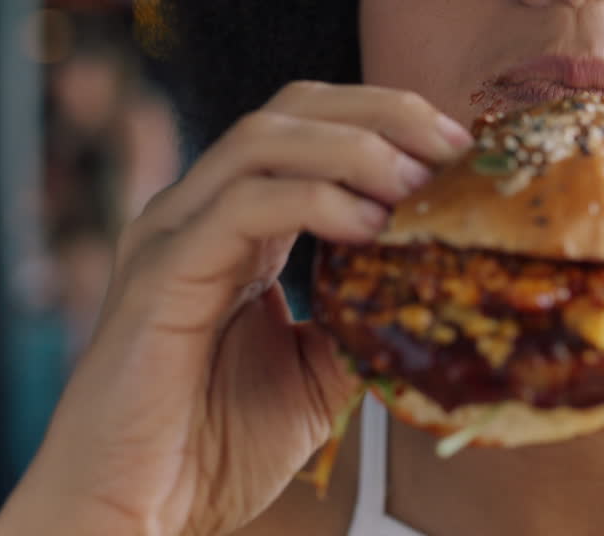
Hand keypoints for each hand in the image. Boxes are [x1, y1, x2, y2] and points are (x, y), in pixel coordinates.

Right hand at [0, 83, 472, 535]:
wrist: (144, 512)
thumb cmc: (217, 447)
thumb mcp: (322, 373)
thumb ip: (365, 319)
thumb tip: (436, 287)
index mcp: (237, 224)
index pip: (312, 128)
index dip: (388, 123)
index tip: (459, 150)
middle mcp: (200, 213)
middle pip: (291, 109)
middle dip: (381, 113)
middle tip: (450, 148)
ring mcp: (175, 235)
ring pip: (262, 140)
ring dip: (354, 148)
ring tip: (416, 183)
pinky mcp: (162, 273)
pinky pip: (241, 206)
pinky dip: (314, 200)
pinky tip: (368, 225)